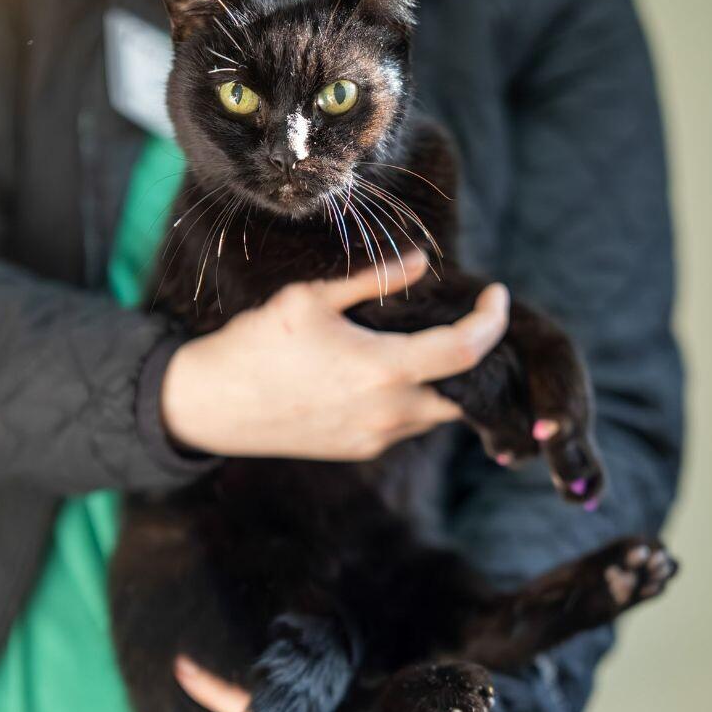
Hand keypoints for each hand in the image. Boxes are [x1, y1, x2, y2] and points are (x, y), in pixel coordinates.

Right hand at [161, 251, 508, 459]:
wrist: (214, 405)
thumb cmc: (258, 344)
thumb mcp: (312, 298)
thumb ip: (376, 280)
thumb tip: (422, 261)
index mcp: (383, 370)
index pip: (467, 350)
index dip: (492, 321)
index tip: (496, 295)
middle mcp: (389, 413)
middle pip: (464, 389)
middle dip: (478, 356)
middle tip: (471, 321)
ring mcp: (375, 438)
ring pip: (438, 411)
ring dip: (445, 379)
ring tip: (431, 342)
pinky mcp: (359, 450)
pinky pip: (407, 425)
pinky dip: (415, 397)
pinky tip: (393, 372)